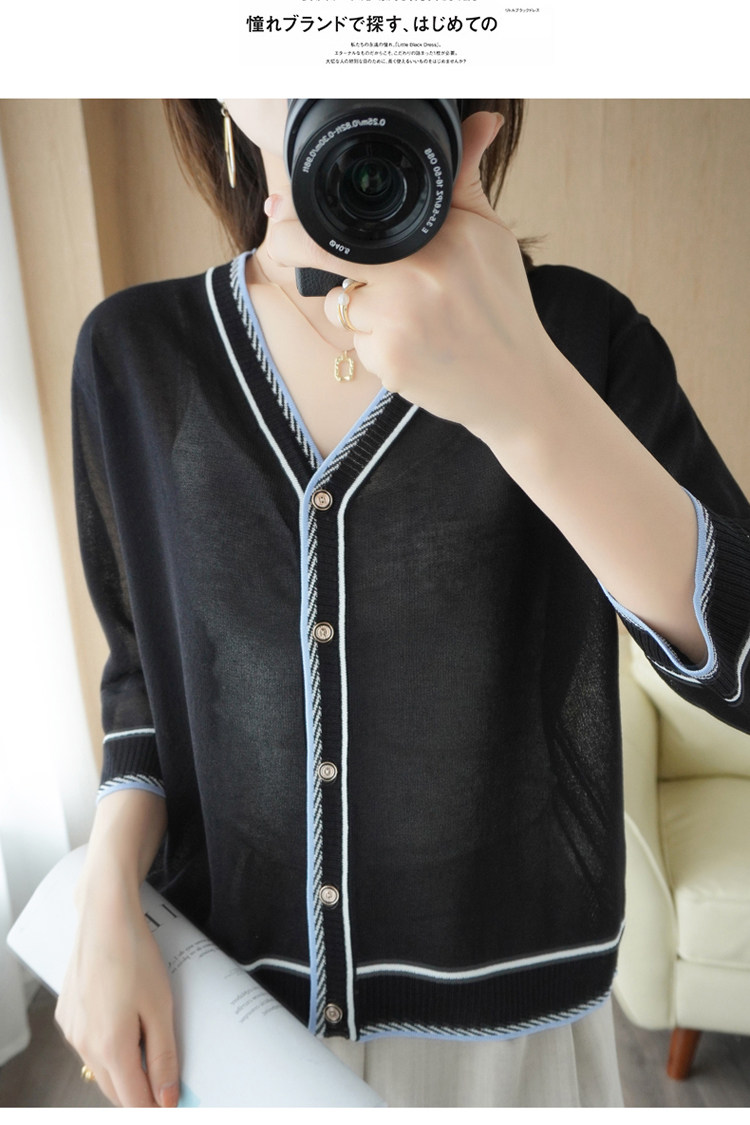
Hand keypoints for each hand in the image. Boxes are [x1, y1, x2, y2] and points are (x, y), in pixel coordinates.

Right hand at [55, 879, 178, 1107]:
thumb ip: (164, 1057)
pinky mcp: (66, 1014)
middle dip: (140, 1094)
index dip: (155, 1108)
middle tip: (166, 1085)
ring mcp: (71, 1030)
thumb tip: (167, 1098)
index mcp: (110, 1047)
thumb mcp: (160, 1007)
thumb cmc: (136, 956)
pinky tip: (125, 1026)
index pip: (133, 1101)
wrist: (104, 917)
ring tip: (150, 1051)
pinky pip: (89, 1045)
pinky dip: (108, 1048)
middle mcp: (84, 1045)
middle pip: (115, 1090)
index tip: (172, 1106)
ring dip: (124, 1070)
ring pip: (101, 1068)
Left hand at [263, 111, 565, 443]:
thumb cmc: (502, 307)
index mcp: (439, 237)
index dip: (303, 213)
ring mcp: (398, 322)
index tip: (279, 206)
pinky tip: (412, 346)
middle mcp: (415, 276)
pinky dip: (375, 345)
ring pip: (340, 304)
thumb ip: (465, 181)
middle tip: (284, 241)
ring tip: (405, 314)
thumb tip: (482, 120)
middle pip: (321, 254)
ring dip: (357, 307)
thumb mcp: (490, 236)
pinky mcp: (388, 363)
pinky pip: (357, 344)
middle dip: (294, 247)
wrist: (516, 384)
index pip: (352, 217)